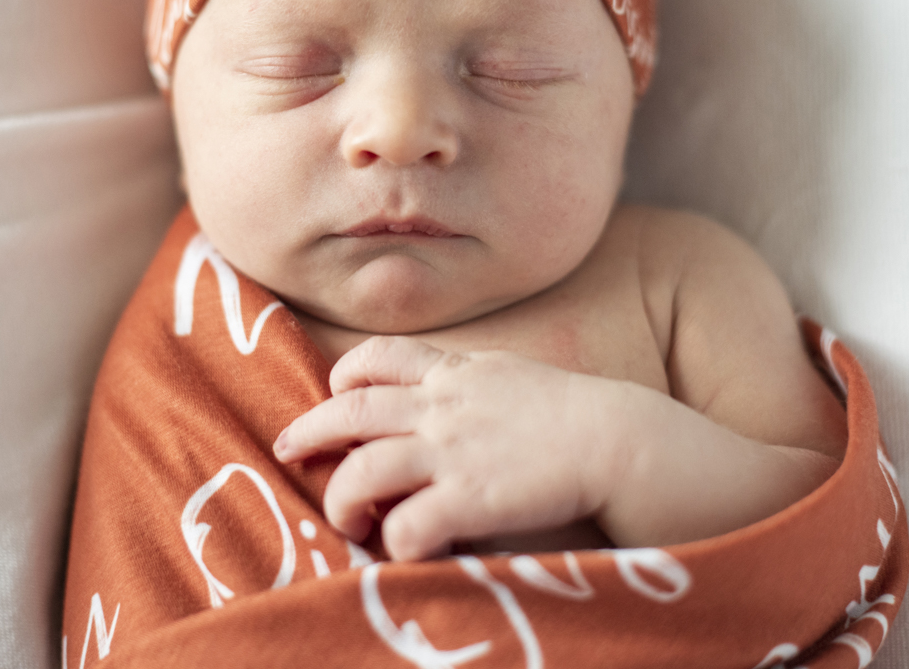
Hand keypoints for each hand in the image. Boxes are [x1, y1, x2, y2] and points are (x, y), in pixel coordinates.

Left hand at [273, 335, 628, 560]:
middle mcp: (442, 407)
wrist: (621, 439)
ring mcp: (451, 452)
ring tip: (344, 518)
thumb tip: (444, 391)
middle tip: (286, 450)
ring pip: (361, 472)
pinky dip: (393, 543)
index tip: (333, 393)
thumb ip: (472, 381)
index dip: (344, 375)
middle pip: (350, 411)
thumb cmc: (575, 414)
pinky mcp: (468, 500)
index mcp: (455, 372)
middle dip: (308, 431)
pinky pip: (406, 526)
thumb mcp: (514, 375)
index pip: (379, 356)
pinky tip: (401, 552)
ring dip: (341, 499)